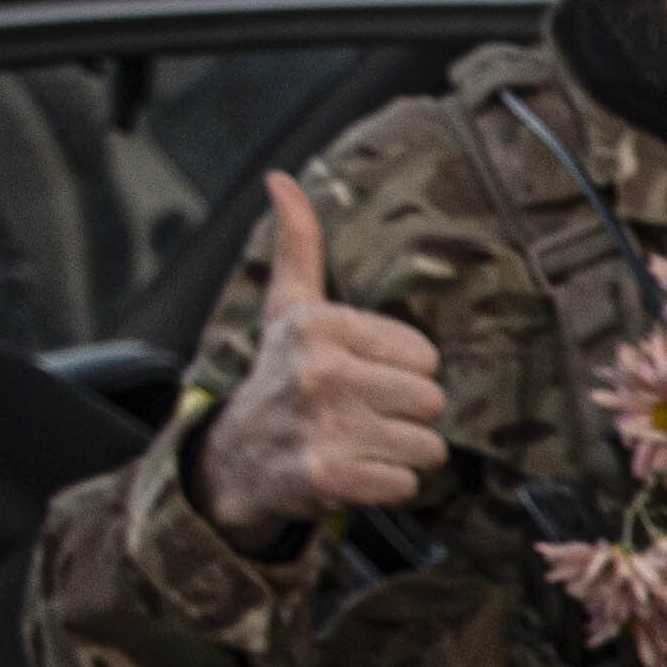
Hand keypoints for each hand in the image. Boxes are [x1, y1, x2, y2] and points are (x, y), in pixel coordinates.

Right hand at [194, 175, 448, 548]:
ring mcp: (325, 425)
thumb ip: (298, 245)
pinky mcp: (330, 476)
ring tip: (356, 442)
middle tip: (361, 416)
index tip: (360, 378)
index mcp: (321, 325)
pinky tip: (349, 472)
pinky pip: (407, 485)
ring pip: (428, 446)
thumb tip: (280, 178)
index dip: (402, 374)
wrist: (234, 458)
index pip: (428, 358)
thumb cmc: (279, 377)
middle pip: (433, 402)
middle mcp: (321, 370)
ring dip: (399, 454)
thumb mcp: (287, 308)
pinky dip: (386, 488)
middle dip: (406, 416)